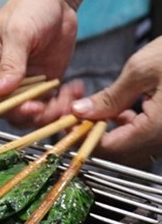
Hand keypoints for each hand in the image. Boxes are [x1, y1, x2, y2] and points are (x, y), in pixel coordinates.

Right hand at [0, 0, 80, 125]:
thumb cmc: (29, 8)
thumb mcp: (18, 34)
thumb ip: (9, 64)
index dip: (4, 106)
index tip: (28, 106)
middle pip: (8, 110)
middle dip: (30, 113)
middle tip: (52, 107)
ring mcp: (22, 83)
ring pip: (29, 113)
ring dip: (49, 113)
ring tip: (67, 99)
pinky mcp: (43, 85)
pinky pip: (49, 105)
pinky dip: (62, 105)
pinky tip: (74, 91)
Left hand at [72, 37, 161, 167]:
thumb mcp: (141, 71)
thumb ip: (109, 97)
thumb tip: (80, 113)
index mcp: (158, 128)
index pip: (110, 148)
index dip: (85, 138)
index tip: (70, 124)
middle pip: (122, 153)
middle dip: (96, 136)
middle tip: (80, 116)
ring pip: (135, 147)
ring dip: (112, 133)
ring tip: (99, 111)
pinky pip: (149, 138)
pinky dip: (131, 129)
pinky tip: (124, 111)